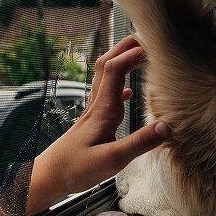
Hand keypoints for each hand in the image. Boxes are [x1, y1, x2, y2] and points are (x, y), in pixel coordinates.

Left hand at [26, 36, 169, 215]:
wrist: (47, 177)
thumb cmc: (75, 170)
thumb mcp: (112, 160)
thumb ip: (140, 142)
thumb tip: (167, 126)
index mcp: (103, 110)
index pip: (115, 68)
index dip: (133, 53)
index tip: (156, 48)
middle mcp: (97, 105)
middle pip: (108, 63)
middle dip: (126, 46)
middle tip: (149, 38)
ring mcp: (94, 112)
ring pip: (106, 76)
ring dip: (122, 60)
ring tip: (142, 55)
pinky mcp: (93, 122)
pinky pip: (107, 94)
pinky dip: (120, 85)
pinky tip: (129, 93)